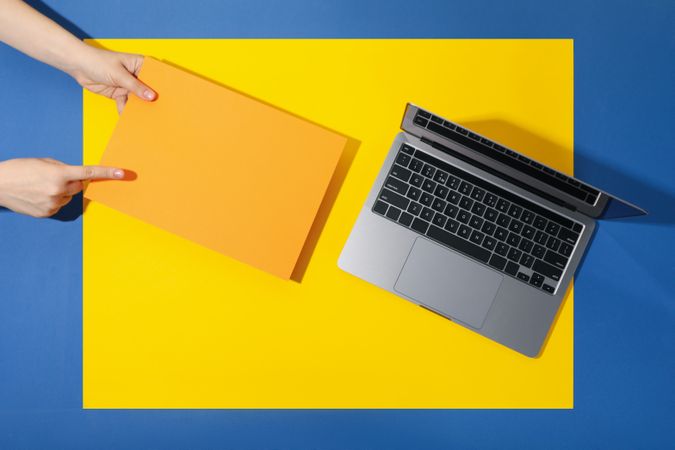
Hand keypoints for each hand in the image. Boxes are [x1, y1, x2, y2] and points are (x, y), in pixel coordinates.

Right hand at [0, 158, 124, 217]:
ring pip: (69, 196)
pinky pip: (59, 205)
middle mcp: (59, 190)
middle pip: (79, 186)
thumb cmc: (20, 169)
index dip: (108, 173)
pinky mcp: (48, 213)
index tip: (123, 174)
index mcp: (59, 174)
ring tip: (40, 187)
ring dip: (61, 192)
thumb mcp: (44, 162)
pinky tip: (38, 196)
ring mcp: (53, 204)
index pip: (89, 173)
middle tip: (53, 178)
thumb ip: (64, 169)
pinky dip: (53, 200)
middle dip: (72, 181)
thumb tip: (78, 176)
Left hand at [69, 46, 155, 113]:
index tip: (168, 97)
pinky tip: (129, 118)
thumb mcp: (119, 74)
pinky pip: (126, 105)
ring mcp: (128, 85)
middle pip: (148, 90)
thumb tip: (151, 96)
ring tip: (145, 117)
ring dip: (139, 108)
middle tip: (159, 111)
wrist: (78, 66)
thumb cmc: (98, 62)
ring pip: (138, 99)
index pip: (155, 76)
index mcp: (140, 64)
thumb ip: (135, 86)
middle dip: (151, 100)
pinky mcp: (120, 94)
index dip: (161, 86)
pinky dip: (126, 111)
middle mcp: (136, 75)